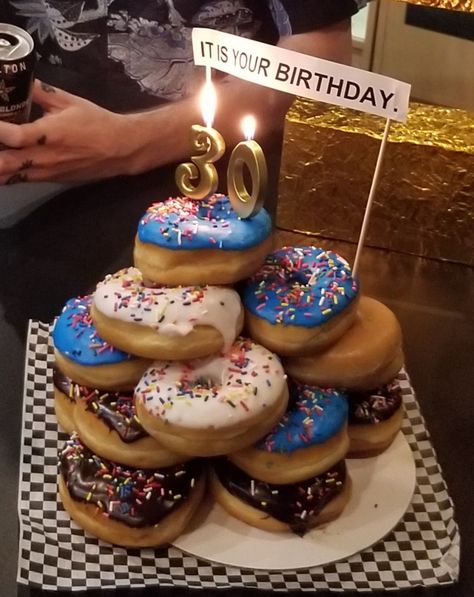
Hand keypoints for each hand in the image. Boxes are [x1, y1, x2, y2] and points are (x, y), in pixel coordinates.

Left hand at [0, 80, 138, 184]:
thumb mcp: (68, 101)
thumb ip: (39, 92)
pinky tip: (4, 159)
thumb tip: (17, 80)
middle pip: (3, 165)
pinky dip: (5, 171)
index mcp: (49, 135)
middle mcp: (44, 158)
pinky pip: (19, 178)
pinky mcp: (49, 180)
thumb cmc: (95, 122)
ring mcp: (46, 173)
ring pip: (7, 177)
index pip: (12, 136)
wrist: (119, 149)